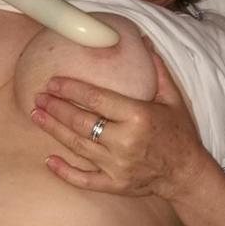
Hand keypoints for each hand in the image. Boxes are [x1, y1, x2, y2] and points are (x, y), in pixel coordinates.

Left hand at [31, 40, 205, 199]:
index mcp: (138, 116)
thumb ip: (157, 71)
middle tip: (38, 97)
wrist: (187, 173)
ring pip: (77, 146)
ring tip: (37, 115)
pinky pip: (84, 180)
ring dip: (54, 130)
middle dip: (56, 108)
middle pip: (81, 122)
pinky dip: (65, 171)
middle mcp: (125, 141)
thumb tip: (144, 41)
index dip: (71, 89)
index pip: (97, 99)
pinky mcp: (114, 185)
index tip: (53, 82)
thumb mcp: (173, 99)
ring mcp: (118, 166)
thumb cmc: (180, 133)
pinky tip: (48, 160)